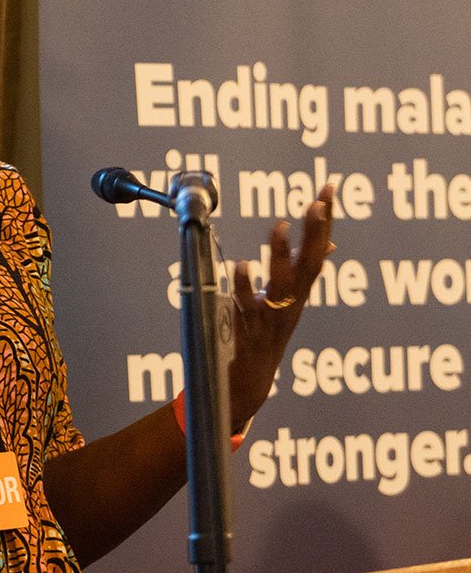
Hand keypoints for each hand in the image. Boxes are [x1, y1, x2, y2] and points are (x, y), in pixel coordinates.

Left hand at [228, 182, 334, 429]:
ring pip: (281, 286)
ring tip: (278, 226)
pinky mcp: (249, 334)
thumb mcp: (288, 302)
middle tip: (317, 202)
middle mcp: (291, 306)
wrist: (248, 384)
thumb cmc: (265, 337)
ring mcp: (271, 320)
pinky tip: (241, 264)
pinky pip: (246, 308)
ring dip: (280, 256)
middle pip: (309, 267)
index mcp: (299, 294)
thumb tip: (330, 245)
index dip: (324, 221)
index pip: (318, 251)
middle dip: (314, 234)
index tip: (328, 189)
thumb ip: (303, 273)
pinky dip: (244, 287)